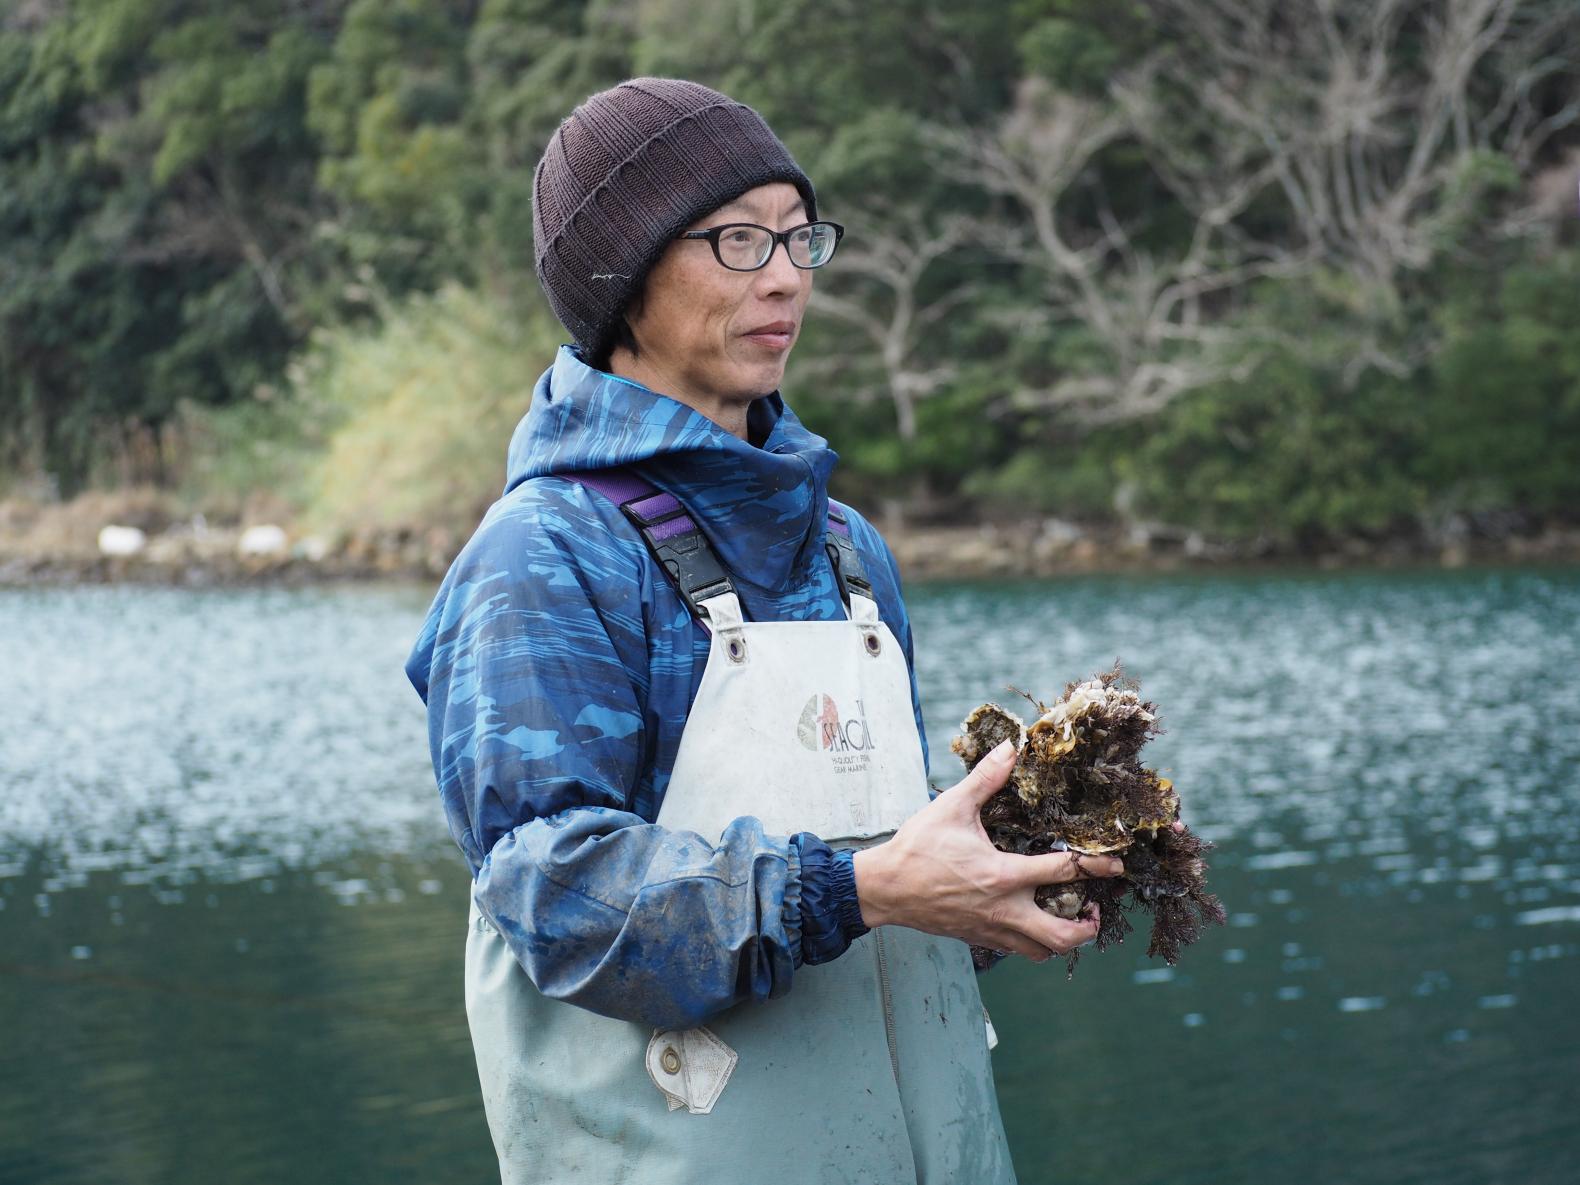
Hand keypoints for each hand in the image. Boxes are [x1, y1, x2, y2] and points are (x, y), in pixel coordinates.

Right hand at [851, 740, 1122, 961]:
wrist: (884, 889)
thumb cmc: (918, 847)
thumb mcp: (953, 806)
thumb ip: (986, 778)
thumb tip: (1011, 748)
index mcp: (1002, 875)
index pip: (1063, 872)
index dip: (1096, 866)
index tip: (1117, 864)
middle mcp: (1003, 909)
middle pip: (1061, 936)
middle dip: (1087, 926)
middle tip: (1094, 906)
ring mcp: (991, 929)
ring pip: (1042, 952)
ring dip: (1064, 939)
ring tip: (1071, 918)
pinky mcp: (979, 938)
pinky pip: (1018, 951)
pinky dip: (1035, 942)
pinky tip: (1034, 920)